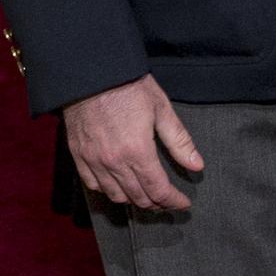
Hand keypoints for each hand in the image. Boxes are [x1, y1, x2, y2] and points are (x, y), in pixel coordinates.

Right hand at [63, 74, 201, 212]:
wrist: (89, 72)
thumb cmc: (127, 86)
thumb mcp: (160, 108)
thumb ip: (179, 140)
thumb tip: (197, 165)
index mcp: (138, 150)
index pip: (158, 190)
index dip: (173, 201)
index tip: (183, 203)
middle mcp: (114, 161)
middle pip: (139, 197)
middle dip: (157, 203)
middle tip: (167, 200)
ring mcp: (93, 159)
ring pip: (115, 196)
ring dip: (133, 200)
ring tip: (145, 195)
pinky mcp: (78, 154)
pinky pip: (92, 184)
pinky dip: (107, 190)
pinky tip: (117, 185)